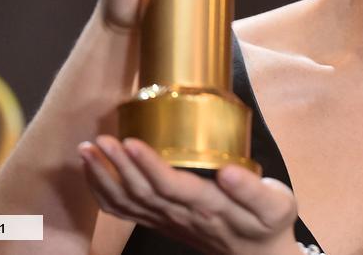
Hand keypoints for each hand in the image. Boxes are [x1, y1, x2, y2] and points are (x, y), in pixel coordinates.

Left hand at [78, 136, 299, 254]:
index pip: (172, 187)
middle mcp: (182, 215)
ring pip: (128, 203)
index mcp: (209, 207)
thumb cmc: (268, 223)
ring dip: (104, 177)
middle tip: (100, 140)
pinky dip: (103, 191)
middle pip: (142, 194)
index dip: (149, 166)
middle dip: (118, 166)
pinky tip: (93, 169)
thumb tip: (227, 172)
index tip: (131, 141)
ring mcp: (168, 221)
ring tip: (87, 149)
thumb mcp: (275, 205)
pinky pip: (125, 211)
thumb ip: (252, 189)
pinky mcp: (161, 222)